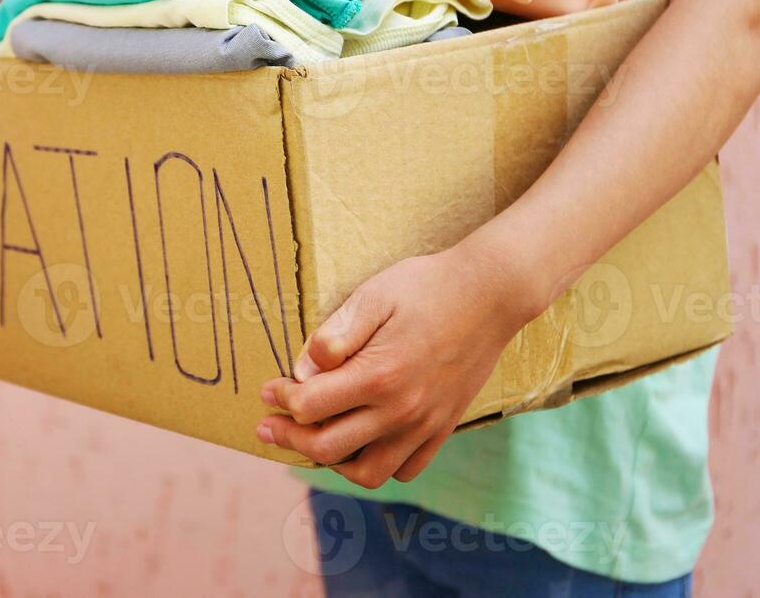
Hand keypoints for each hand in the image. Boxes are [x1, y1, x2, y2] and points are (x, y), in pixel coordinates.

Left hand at [256, 239, 536, 486]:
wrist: (491, 294)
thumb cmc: (425, 287)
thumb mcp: (371, 296)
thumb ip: (333, 337)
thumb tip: (301, 371)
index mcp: (378, 377)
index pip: (309, 407)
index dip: (281, 399)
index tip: (269, 388)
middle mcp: (401, 411)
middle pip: (327, 448)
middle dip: (289, 437)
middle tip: (269, 425)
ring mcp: (425, 425)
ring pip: (366, 472)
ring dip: (331, 461)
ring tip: (313, 439)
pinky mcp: (443, 428)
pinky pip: (405, 469)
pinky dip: (377, 464)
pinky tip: (360, 442)